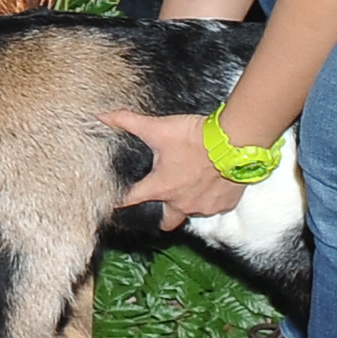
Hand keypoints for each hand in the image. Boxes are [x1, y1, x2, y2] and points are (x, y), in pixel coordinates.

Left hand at [107, 109, 250, 225]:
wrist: (235, 141)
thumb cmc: (194, 137)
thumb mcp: (157, 128)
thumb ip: (127, 122)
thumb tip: (102, 116)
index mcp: (160, 188)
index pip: (131, 200)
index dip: (120, 201)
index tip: (113, 205)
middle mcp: (181, 204)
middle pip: (167, 222)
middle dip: (162, 217)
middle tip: (161, 203)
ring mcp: (204, 207)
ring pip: (192, 212)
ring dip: (188, 201)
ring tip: (190, 184)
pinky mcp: (224, 204)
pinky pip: (214, 206)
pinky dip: (210, 197)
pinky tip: (211, 183)